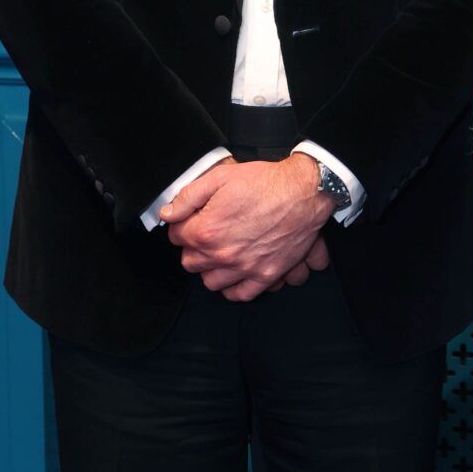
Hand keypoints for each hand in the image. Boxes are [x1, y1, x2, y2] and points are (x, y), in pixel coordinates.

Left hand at [161, 154, 334, 301]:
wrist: (304, 192)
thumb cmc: (265, 182)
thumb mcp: (220, 177)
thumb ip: (188, 197)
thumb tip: (168, 213)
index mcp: (206, 230)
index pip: (176, 236)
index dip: (183, 225)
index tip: (193, 220)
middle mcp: (222, 254)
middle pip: (190, 262)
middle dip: (194, 248)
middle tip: (207, 235)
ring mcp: (245, 268)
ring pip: (211, 282)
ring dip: (211, 269)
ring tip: (220, 255)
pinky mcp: (266, 275)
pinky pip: (240, 294)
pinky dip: (233, 288)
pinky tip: (235, 274)